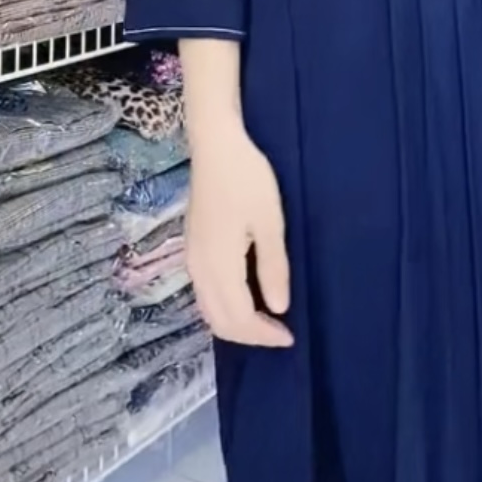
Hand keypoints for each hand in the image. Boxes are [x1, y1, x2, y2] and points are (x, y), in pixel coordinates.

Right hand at [186, 118, 292, 347]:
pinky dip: (224, 306)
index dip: (263, 335)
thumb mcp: (270, 222)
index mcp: (218, 265)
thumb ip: (272, 267)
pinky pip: (204, 292)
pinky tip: (244, 295)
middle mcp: (198, 268)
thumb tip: (277, 308)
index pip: (238, 319)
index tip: (290, 336)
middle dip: (248, 335)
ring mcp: (191, 257)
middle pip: (218, 321)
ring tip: (264, 320)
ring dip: (234, 322)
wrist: (216, 145)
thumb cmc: (248, 179)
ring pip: (208, 309)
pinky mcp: (192, 246)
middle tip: (279, 333)